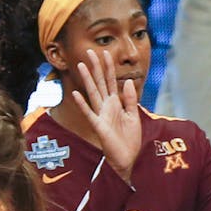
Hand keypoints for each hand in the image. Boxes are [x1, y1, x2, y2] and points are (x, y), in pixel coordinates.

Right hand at [70, 48, 140, 182]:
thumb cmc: (130, 140)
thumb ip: (130, 99)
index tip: (105, 52)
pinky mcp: (99, 127)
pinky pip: (89, 113)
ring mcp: (101, 116)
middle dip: (95, 67)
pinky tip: (76, 94)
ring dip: (87, 79)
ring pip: (93, 93)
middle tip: (89, 51)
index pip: (110, 81)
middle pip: (100, 83)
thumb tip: (128, 81)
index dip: (108, 67)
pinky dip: (83, 104)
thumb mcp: (134, 116)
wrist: (129, 159)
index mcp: (115, 104)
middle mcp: (106, 107)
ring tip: (80, 65)